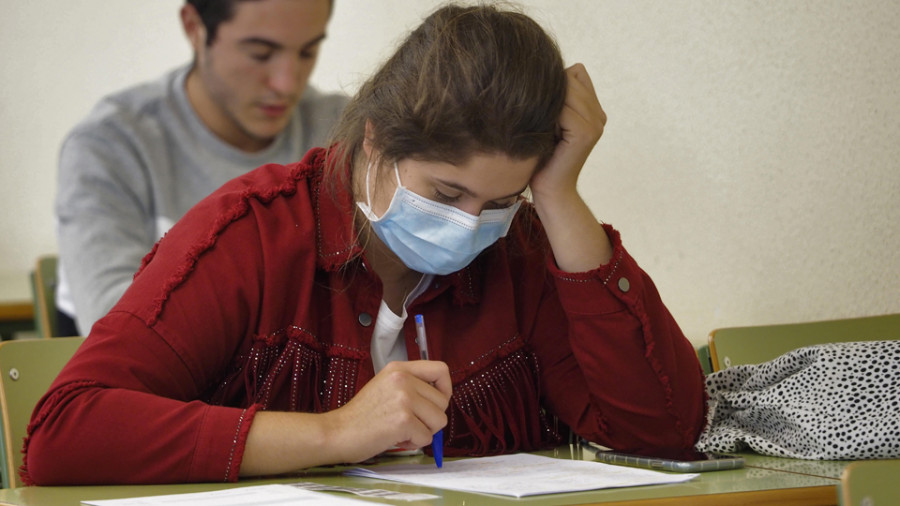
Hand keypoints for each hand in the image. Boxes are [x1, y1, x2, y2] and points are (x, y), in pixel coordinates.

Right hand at [330, 360, 451, 462]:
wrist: (337, 432)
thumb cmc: (361, 416)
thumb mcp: (385, 387)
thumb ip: (411, 387)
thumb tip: (440, 400)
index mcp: (399, 369)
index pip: (440, 370)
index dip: (445, 388)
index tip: (435, 402)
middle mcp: (403, 379)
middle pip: (443, 401)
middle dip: (431, 418)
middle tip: (410, 422)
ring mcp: (404, 399)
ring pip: (439, 420)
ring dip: (424, 431)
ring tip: (402, 430)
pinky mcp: (403, 420)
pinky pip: (426, 438)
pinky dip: (414, 443)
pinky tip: (396, 438)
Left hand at [529, 63, 605, 204]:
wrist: (549, 190)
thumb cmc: (542, 156)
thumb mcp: (549, 121)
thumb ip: (556, 98)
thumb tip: (544, 71)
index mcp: (594, 110)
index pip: (576, 72)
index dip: (556, 84)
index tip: (545, 109)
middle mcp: (599, 115)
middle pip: (571, 77)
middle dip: (552, 92)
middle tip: (543, 120)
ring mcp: (595, 123)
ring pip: (567, 90)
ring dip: (550, 104)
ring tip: (545, 128)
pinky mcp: (586, 133)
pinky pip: (563, 109)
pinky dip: (549, 118)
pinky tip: (546, 133)